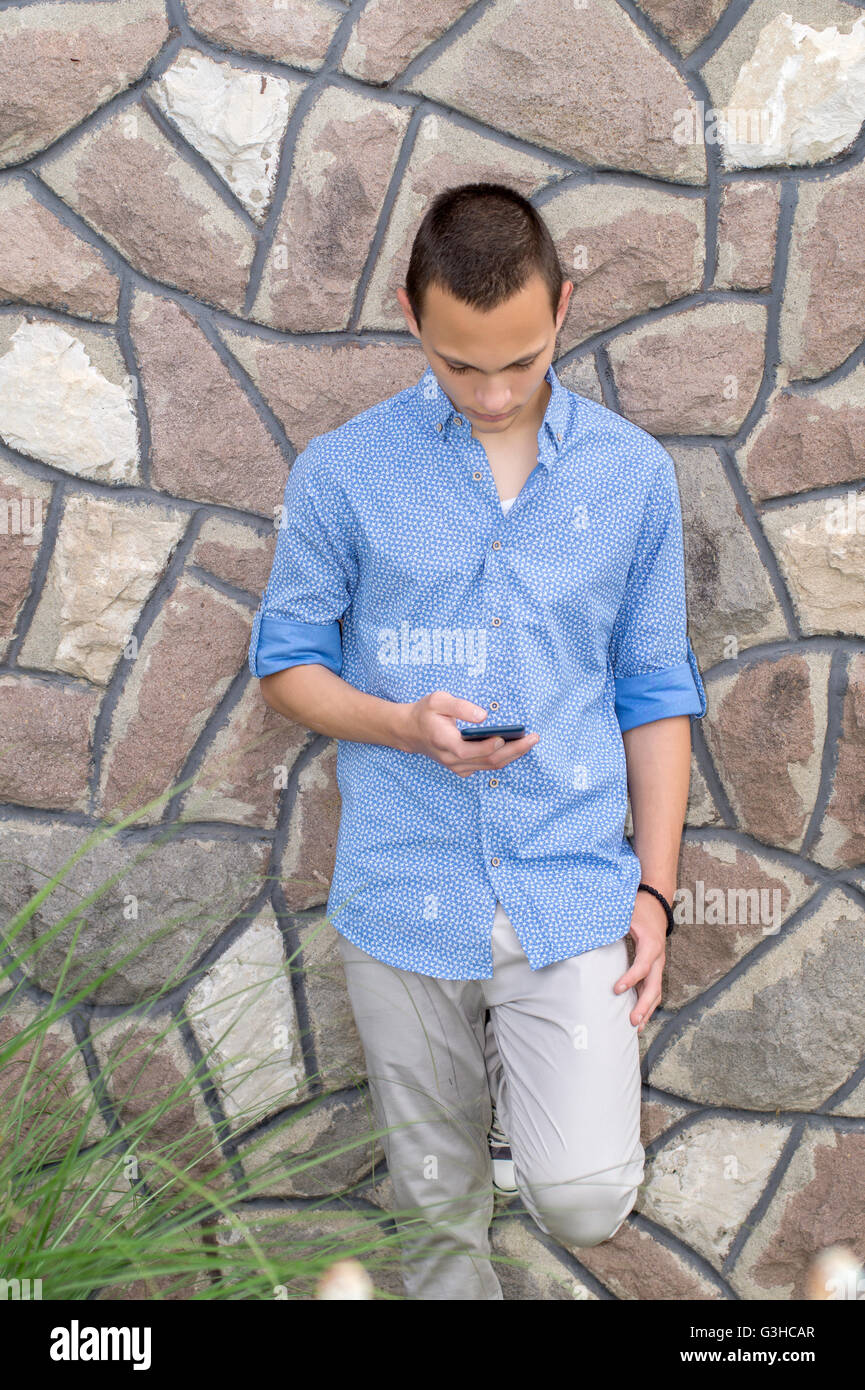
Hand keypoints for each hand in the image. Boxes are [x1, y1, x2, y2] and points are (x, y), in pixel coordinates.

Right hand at [397, 690, 538, 776]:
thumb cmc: (425, 713)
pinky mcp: (462, 768)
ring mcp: (458, 767)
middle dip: (514, 751)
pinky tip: (516, 746)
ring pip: (490, 766)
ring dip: (512, 755)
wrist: (410, 732)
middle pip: (488, 761)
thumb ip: (461, 706)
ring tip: (530, 741)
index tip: (506, 735)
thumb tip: (484, 717)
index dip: (490, 746)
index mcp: (445, 743)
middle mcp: (452, 760)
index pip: (470, 750)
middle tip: (534, 738)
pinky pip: (487, 766)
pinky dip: (503, 757)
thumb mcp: (438, 700)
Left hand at [614, 890, 667, 1032]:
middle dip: (643, 1005)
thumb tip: (587, 930)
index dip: (630, 979)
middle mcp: (658, 957)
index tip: (615, 989)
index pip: (642, 966)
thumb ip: (610, 922)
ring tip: (635, 1027)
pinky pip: (653, 988)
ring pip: (656, 991)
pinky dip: (647, 1004)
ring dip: (647, 1009)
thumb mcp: (625, 911)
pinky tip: (639, 1017)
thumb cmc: (638, 907)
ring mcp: (658, 963)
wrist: (657, 902)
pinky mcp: (654, 967)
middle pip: (654, 985)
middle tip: (631, 1021)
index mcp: (650, 944)